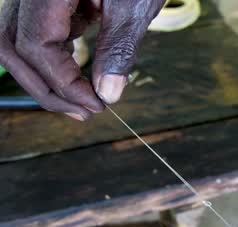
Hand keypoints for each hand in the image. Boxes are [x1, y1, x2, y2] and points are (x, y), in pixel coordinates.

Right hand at [0, 0, 164, 119]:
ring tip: (80, 101)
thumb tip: (108, 94)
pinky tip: (79, 73)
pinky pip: (38, 32)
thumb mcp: (134, 6)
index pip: (35, 45)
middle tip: (81, 113)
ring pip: (18, 41)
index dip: (62, 83)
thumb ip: (118, 48)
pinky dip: (56, 58)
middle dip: (45, 87)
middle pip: (13, 46)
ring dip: (46, 76)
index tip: (95, 105)